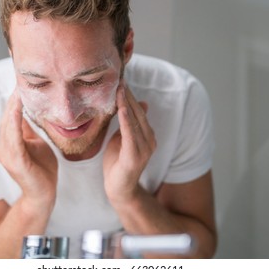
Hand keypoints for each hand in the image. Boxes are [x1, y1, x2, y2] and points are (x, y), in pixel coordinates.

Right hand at [0, 89, 57, 205]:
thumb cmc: (41, 169)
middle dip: (13, 98)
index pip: (9, 116)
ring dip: (13, 106)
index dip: (14, 99)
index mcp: (8, 142)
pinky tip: (18, 108)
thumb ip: (28, 129)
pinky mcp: (14, 161)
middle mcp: (3, 147)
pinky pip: (14, 137)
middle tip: (20, 78)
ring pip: (8, 124)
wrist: (44, 194)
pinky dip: (15, 121)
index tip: (21, 81)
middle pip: (7, 117)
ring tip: (19, 89)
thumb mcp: (35, 143)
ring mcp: (6, 154)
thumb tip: (28, 110)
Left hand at [103, 81, 155, 202]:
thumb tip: (140, 104)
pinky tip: (122, 109)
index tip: (121, 81)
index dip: (130, 96)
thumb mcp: (123, 138)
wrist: (118, 189)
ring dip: (126, 104)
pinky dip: (126, 121)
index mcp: (148, 136)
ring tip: (119, 89)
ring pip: (135, 121)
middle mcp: (150, 141)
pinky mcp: (135, 157)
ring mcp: (144, 149)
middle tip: (119, 80)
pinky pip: (130, 135)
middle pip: (138, 114)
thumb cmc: (118, 163)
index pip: (139, 111)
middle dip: (128, 96)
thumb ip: (129, 123)